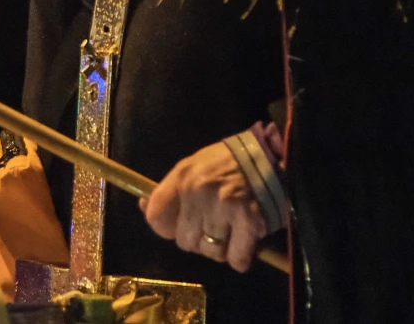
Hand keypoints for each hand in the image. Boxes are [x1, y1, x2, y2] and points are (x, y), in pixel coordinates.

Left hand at [141, 141, 267, 271]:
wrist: (270, 154)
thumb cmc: (230, 162)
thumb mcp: (194, 166)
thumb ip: (171, 189)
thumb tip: (143, 205)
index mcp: (182, 176)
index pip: (156, 216)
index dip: (167, 228)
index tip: (181, 227)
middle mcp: (198, 192)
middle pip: (185, 242)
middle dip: (199, 240)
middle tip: (214, 227)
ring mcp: (223, 207)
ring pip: (211, 252)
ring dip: (222, 249)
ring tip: (232, 232)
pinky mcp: (248, 221)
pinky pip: (236, 258)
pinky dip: (241, 257)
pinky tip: (246, 242)